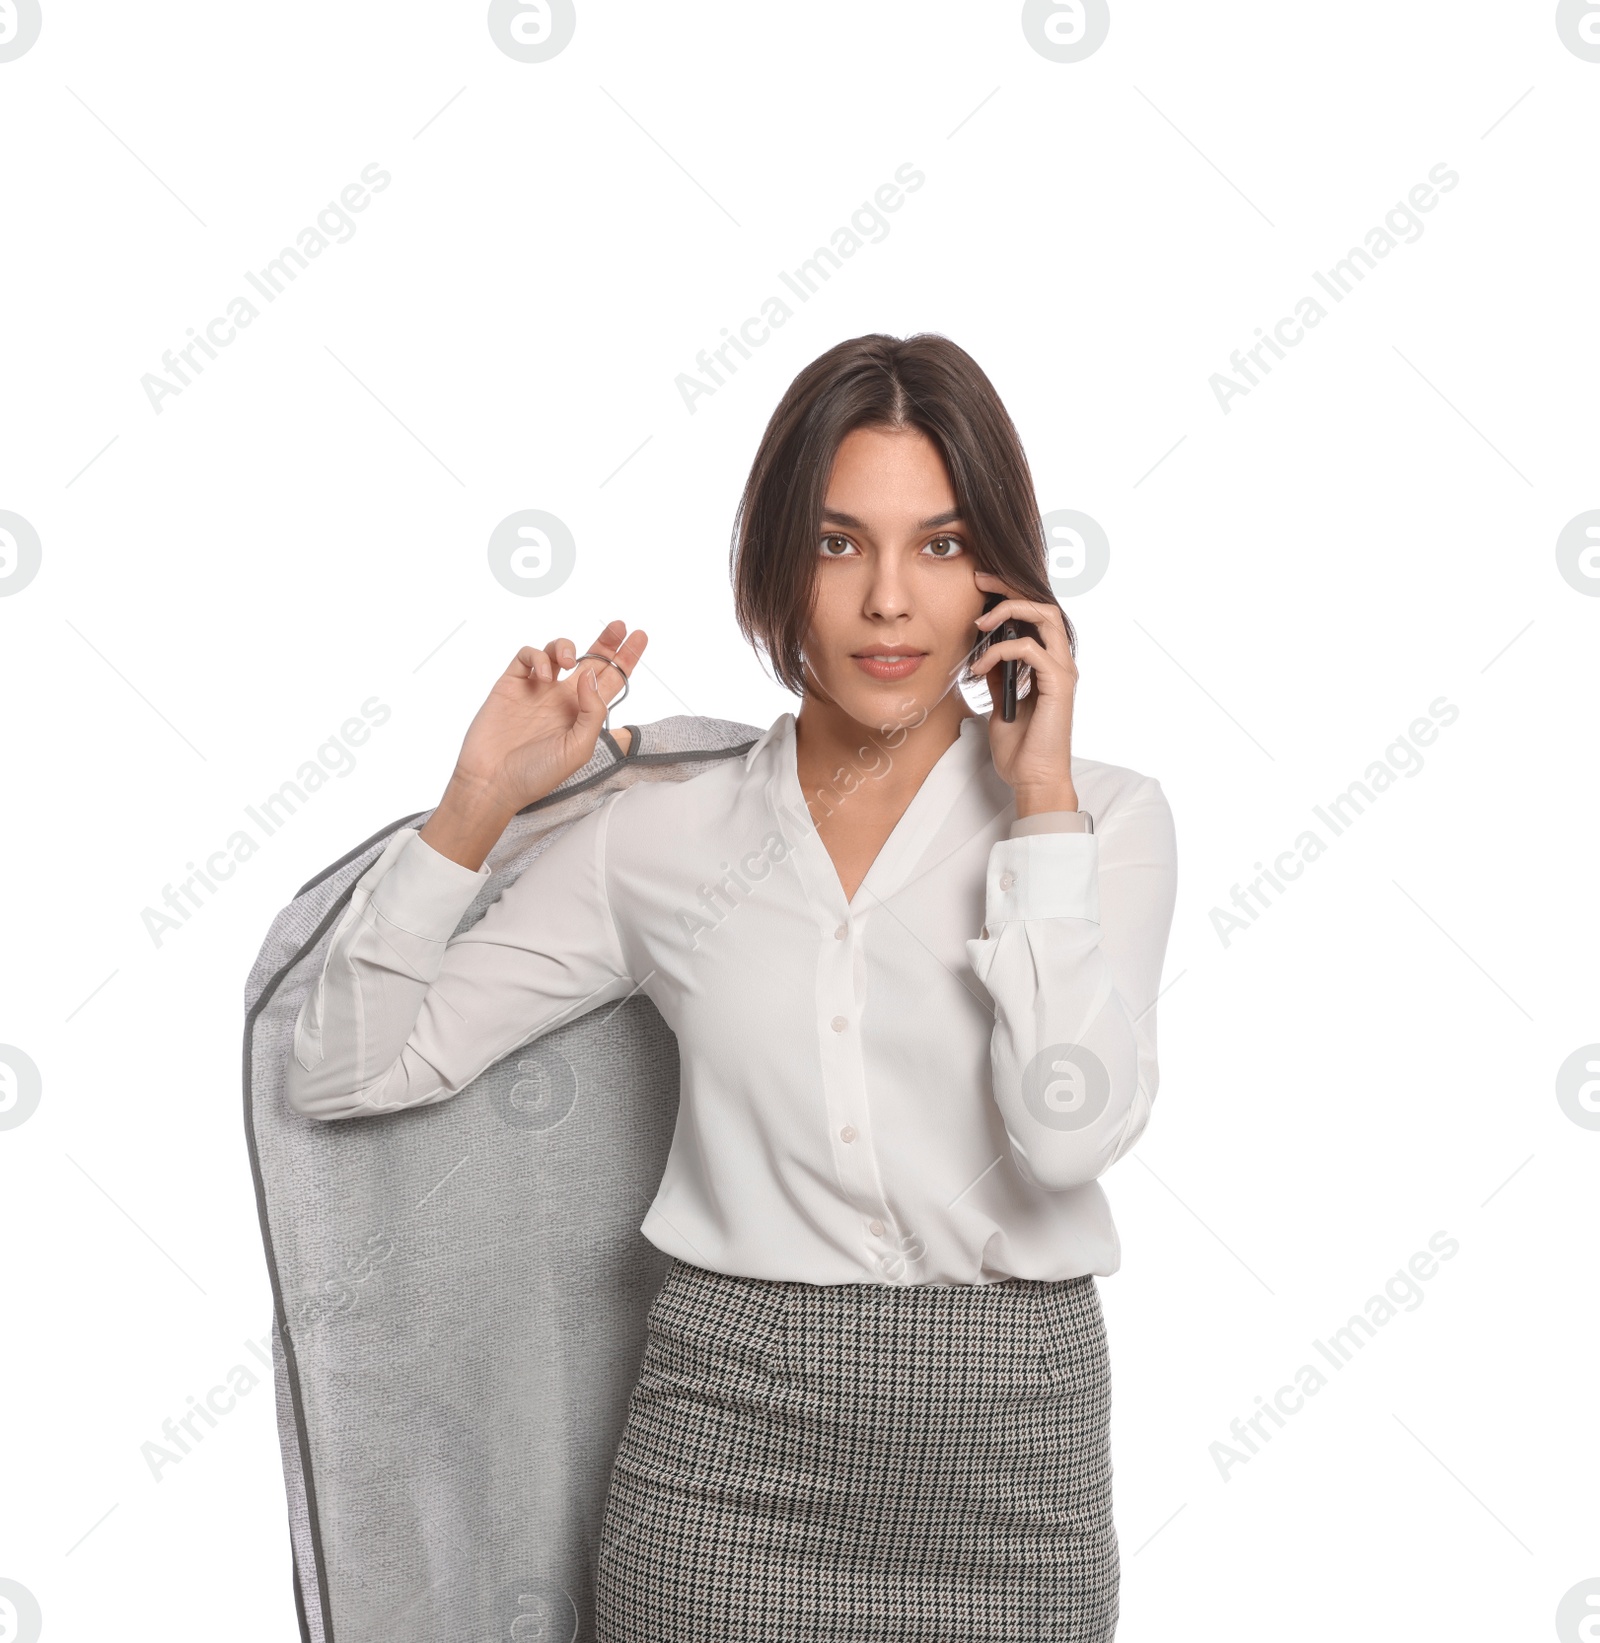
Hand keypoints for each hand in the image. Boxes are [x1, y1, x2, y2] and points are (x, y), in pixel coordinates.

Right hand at [452, 619, 647, 815]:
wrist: (493, 782)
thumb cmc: (537, 774)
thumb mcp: (579, 749)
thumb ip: (593, 712)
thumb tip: (591, 675)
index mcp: (583, 714)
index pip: (610, 680)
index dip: (625, 658)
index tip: (640, 637)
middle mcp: (562, 698)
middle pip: (590, 660)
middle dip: (606, 641)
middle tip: (619, 626)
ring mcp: (537, 689)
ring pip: (557, 652)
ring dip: (566, 646)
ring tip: (569, 660)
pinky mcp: (511, 684)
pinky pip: (526, 656)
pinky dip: (537, 657)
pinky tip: (543, 674)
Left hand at [969, 570, 1077, 815]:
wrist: (1033, 780)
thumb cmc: (1020, 748)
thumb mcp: (1000, 703)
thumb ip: (999, 676)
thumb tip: (983, 653)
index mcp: (1048, 663)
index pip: (1035, 613)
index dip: (1009, 593)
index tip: (979, 584)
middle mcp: (1060, 662)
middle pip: (1043, 604)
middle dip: (1009, 588)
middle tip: (979, 582)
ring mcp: (1062, 672)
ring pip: (1045, 616)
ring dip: (1009, 612)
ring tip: (980, 623)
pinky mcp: (1058, 685)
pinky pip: (1031, 650)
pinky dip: (1001, 652)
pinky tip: (980, 668)